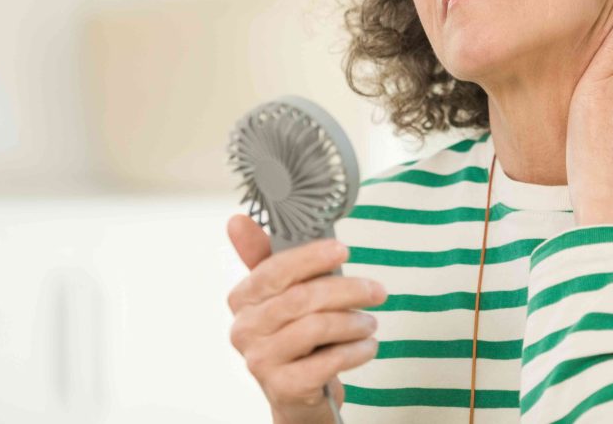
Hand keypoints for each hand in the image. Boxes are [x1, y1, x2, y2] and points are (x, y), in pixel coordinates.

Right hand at [226, 214, 386, 422]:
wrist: (298, 393)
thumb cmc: (296, 333)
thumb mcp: (284, 293)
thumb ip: (269, 256)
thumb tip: (237, 220)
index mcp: (243, 299)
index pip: (274, 270)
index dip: (310, 257)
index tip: (343, 249)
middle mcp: (245, 330)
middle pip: (300, 298)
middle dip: (346, 289)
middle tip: (376, 290)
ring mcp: (261, 361)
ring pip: (316, 327)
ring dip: (354, 322)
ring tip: (370, 322)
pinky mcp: (284, 387)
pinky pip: (328, 361)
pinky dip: (356, 351)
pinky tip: (367, 346)